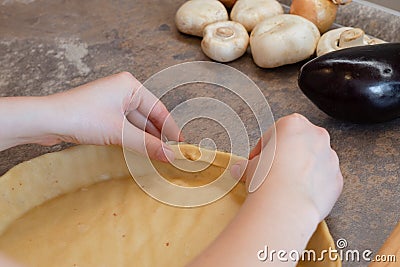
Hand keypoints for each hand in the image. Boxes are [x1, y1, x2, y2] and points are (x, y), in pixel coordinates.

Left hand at [0, 72, 181, 160]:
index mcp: (130, 85)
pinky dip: (133, 137)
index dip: (170, 128)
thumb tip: (170, 156)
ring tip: (158, 154)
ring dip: (146, 138)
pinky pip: (125, 125)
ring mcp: (112, 101)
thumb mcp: (119, 132)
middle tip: (171, 153)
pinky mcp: (102, 112)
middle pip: (148, 115)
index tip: (180, 144)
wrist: (46, 120)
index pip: (158, 109)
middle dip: (158, 135)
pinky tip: (140, 149)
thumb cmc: (80, 117)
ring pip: (136, 122)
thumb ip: (147, 144)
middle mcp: (122, 89)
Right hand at [190, 114, 342, 265]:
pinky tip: (298, 195)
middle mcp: (316, 136)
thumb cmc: (267, 179)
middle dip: (286, 156)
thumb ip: (247, 165)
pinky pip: (323, 180)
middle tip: (271, 172)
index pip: (275, 133)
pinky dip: (313, 186)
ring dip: (301, 170)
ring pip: (314, 161)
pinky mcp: (337, 179)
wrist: (286, 204)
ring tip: (285, 186)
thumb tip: (239, 170)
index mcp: (293, 124)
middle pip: (298, 144)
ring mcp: (330, 158)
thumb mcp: (248, 167)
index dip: (263, 149)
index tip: (257, 160)